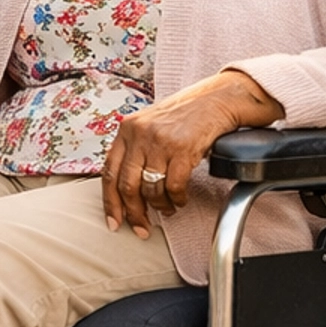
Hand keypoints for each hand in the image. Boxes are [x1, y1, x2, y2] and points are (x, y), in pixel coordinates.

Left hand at [103, 71, 280, 238]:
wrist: (217, 99)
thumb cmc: (186, 115)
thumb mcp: (151, 126)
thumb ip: (135, 150)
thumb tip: (126, 190)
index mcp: (127, 129)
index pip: (109, 171)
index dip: (110, 202)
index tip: (114, 221)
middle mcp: (139, 134)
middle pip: (127, 185)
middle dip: (134, 213)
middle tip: (141, 227)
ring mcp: (160, 141)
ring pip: (151, 188)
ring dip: (160, 206)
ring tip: (168, 209)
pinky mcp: (182, 148)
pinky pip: (173, 186)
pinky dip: (177, 199)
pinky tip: (181, 199)